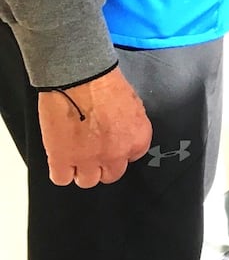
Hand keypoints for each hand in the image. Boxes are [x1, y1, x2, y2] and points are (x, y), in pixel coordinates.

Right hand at [37, 67, 152, 187]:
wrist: (80, 78)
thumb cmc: (105, 83)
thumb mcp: (133, 104)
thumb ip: (130, 126)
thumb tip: (122, 133)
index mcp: (137, 139)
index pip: (131, 159)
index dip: (118, 152)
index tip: (110, 146)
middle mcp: (116, 154)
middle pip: (111, 175)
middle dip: (102, 165)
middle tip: (92, 153)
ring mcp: (89, 159)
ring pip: (87, 181)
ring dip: (81, 170)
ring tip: (75, 156)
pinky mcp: (63, 159)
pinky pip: (62, 179)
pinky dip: (60, 172)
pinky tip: (60, 160)